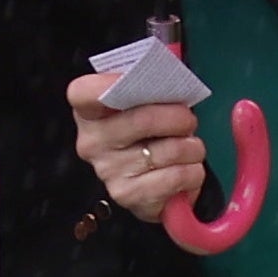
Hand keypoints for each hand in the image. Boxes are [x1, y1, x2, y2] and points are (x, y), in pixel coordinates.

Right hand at [68, 71, 207, 228]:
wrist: (153, 183)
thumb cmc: (150, 133)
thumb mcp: (145, 106)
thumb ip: (149, 89)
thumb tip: (175, 81)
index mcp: (89, 113)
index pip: (84, 92)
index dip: (112, 82)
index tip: (144, 80)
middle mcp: (91, 142)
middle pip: (143, 119)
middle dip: (179, 118)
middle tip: (189, 120)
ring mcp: (108, 171)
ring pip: (168, 150)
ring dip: (192, 148)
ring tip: (191, 148)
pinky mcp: (128, 196)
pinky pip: (175, 177)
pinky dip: (192, 172)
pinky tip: (188, 170)